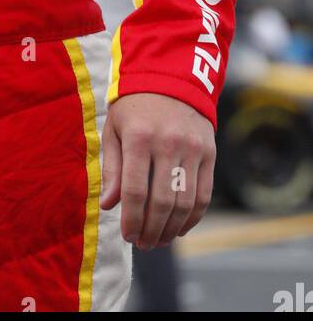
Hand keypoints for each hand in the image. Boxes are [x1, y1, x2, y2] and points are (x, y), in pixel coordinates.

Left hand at [100, 93, 214, 248]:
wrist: (171, 76)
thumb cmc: (134, 106)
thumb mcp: (114, 128)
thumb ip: (112, 168)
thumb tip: (109, 205)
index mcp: (139, 137)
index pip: (135, 190)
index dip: (131, 219)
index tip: (127, 236)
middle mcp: (168, 142)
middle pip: (162, 201)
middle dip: (151, 229)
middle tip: (142, 244)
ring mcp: (192, 148)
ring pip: (185, 202)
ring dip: (171, 229)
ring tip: (158, 240)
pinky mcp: (209, 152)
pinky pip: (204, 194)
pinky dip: (193, 217)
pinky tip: (179, 228)